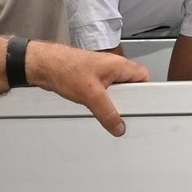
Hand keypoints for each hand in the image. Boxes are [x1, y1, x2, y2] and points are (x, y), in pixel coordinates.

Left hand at [25, 41, 150, 134]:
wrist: (44, 65)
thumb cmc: (66, 68)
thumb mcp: (91, 95)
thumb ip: (107, 113)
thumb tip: (118, 126)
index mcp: (118, 65)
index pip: (144, 75)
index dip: (147, 91)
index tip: (146, 105)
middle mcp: (112, 67)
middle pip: (130, 84)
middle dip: (129, 100)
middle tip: (125, 112)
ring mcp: (100, 72)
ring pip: (116, 89)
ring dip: (113, 102)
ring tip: (108, 111)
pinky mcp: (90, 78)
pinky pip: (103, 92)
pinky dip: (102, 101)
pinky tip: (96, 108)